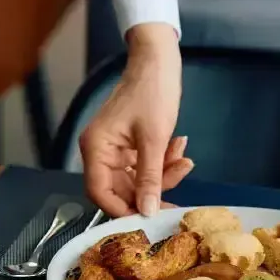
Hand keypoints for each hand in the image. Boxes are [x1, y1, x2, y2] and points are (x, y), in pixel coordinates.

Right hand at [79, 23, 192, 217]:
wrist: (159, 61)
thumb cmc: (152, 92)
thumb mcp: (154, 139)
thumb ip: (150, 178)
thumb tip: (147, 212)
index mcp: (96, 148)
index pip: (99, 192)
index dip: (121, 209)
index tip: (147, 218)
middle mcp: (100, 153)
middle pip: (121, 190)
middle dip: (151, 191)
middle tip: (177, 194)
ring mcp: (115, 151)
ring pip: (138, 181)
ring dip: (163, 175)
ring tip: (183, 159)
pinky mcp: (130, 148)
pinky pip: (145, 168)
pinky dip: (163, 164)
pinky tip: (179, 148)